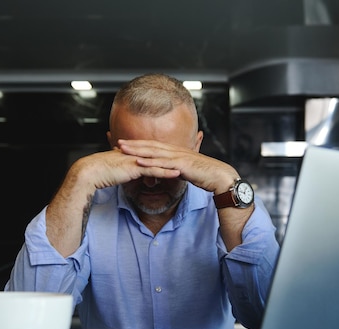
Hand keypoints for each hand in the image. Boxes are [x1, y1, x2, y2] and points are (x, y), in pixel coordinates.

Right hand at [73, 145, 181, 190]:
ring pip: (160, 161)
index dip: (167, 154)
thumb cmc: (100, 173)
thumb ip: (124, 170)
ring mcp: (136, 159)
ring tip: (190, 166)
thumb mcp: (116, 171)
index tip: (180, 157)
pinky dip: (166, 171)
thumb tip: (128, 173)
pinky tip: (177, 174)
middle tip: (191, 157)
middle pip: (160, 154)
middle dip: (176, 156)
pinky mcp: (134, 167)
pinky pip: (154, 169)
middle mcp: (137, 154)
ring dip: (175, 163)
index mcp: (133, 153)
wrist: (89, 173)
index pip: (154, 153)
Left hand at [116, 139, 238, 193]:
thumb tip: (169, 173)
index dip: (140, 144)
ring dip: (138, 150)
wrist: (220, 177)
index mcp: (177, 152)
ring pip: (154, 152)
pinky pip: (163, 164)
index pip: (155, 146)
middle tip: (118, 142)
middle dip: (134, 144)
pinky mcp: (181, 165)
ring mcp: (178, 157)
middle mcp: (176, 151)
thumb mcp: (187, 171)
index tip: (127, 144)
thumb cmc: (205, 175)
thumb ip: (176, 169)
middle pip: (151, 145)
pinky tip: (139, 162)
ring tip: (123, 149)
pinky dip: (150, 162)